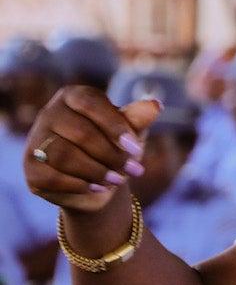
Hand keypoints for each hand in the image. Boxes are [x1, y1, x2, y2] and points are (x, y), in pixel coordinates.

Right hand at [23, 87, 159, 212]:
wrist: (99, 181)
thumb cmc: (116, 147)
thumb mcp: (130, 132)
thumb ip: (137, 119)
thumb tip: (154, 105)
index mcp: (73, 96)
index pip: (91, 103)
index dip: (115, 126)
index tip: (135, 148)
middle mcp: (49, 113)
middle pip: (80, 133)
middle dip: (111, 154)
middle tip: (133, 170)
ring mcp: (35, 141)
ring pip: (65, 156)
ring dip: (97, 171)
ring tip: (118, 180)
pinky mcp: (31, 168)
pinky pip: (52, 178)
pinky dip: (80, 185)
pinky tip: (98, 188)